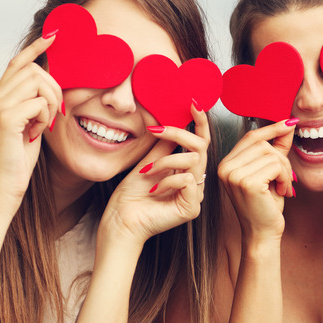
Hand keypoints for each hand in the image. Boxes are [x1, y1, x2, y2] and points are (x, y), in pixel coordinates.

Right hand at [0, 35, 61, 204]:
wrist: (6, 182)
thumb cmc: (21, 154)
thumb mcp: (31, 121)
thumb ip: (35, 101)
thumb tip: (52, 80)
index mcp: (0, 96)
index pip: (18, 62)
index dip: (36, 48)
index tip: (54, 37)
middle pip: (35, 71)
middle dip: (54, 90)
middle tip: (53, 114)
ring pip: (39, 84)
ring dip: (51, 105)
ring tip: (42, 125)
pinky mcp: (6, 117)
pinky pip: (40, 104)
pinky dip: (46, 119)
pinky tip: (36, 134)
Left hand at [99, 104, 209, 250]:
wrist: (121, 220)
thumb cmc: (131, 195)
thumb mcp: (148, 160)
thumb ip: (164, 143)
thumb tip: (174, 119)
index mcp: (186, 169)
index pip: (200, 142)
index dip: (200, 121)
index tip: (192, 103)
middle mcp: (195, 181)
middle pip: (201, 146)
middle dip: (178, 133)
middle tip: (156, 129)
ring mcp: (195, 195)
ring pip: (194, 161)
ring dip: (165, 161)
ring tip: (147, 171)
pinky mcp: (192, 208)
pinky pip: (188, 181)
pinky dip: (167, 180)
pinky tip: (153, 190)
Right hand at [217, 119, 295, 242]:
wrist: (262, 234)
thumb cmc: (265, 207)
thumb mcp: (270, 173)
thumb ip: (276, 149)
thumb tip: (287, 125)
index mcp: (226, 164)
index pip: (251, 136)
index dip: (272, 128)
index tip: (290, 123)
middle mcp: (225, 168)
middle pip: (263, 143)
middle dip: (282, 159)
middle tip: (286, 179)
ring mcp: (234, 175)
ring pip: (271, 154)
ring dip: (285, 170)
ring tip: (283, 187)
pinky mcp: (247, 183)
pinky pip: (276, 166)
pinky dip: (285, 178)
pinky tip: (282, 192)